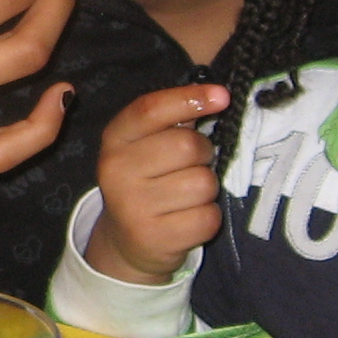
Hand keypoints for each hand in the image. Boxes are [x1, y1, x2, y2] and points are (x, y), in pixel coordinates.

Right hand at [82, 83, 230, 281]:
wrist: (126, 242)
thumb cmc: (147, 183)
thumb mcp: (146, 147)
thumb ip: (173, 121)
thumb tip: (218, 96)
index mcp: (115, 140)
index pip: (151, 109)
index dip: (190, 99)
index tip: (223, 96)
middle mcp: (116, 171)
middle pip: (187, 146)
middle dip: (204, 154)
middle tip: (193, 165)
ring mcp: (133, 207)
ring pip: (203, 184)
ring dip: (207, 189)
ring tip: (187, 196)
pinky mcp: (154, 239)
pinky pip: (207, 218)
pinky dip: (208, 218)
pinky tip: (188, 219)